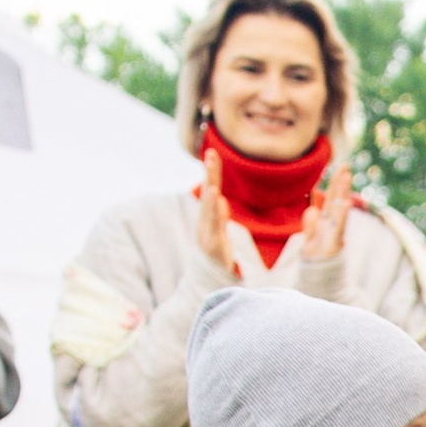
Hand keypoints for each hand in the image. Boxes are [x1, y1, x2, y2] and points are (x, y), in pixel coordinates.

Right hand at [194, 156, 234, 272]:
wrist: (209, 275)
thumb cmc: (214, 248)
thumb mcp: (217, 228)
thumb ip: (219, 212)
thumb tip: (219, 198)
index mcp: (207, 215)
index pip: (210, 188)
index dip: (211, 171)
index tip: (212, 151)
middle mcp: (205, 221)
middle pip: (208, 194)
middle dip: (210, 175)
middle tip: (211, 155)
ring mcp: (209, 233)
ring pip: (210, 210)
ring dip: (211, 195)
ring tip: (213, 181)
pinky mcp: (215, 245)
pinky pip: (216, 228)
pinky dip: (216, 215)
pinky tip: (219, 202)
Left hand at [295, 161, 352, 269]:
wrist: (320, 281)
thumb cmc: (316, 261)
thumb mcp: (310, 241)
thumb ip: (310, 226)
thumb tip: (311, 210)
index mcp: (326, 223)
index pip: (332, 200)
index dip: (335, 184)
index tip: (341, 167)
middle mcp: (332, 226)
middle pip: (337, 200)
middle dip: (340, 183)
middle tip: (345, 165)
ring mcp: (334, 234)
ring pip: (338, 210)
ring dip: (342, 193)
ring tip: (346, 176)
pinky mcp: (334, 244)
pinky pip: (338, 228)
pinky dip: (342, 216)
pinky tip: (344, 203)